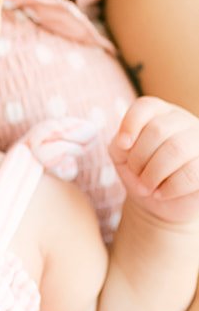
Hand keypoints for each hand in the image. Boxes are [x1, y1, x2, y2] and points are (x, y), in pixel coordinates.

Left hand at [111, 97, 198, 224]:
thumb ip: (119, 145)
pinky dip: (169, 187)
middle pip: (158, 130)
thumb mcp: (123, 157)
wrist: (159, 203)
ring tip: (146, 187)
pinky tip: (161, 193)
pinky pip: (191, 173)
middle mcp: (184, 122)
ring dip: (153, 174)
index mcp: (160, 114)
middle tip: (137, 175)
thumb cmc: (140, 174)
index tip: (122, 145)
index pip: (146, 106)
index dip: (130, 124)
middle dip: (139, 158)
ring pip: (176, 148)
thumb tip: (125, 142)